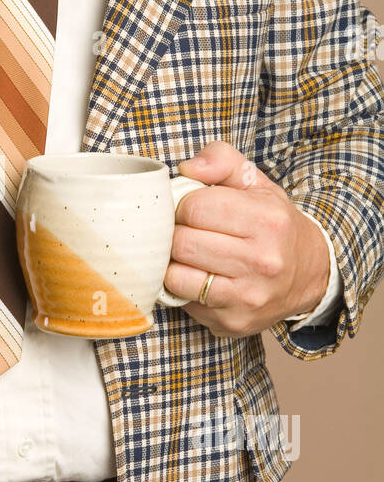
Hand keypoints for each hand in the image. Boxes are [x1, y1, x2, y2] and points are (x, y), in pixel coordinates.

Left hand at [163, 141, 330, 336]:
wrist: (309, 274)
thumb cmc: (272, 224)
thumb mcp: (256, 182)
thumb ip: (221, 160)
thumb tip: (186, 168)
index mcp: (267, 221)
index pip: (194, 207)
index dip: (182, 205)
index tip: (190, 209)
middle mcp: (262, 261)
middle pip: (182, 242)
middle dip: (175, 233)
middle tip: (184, 231)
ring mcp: (247, 297)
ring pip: (176, 276)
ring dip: (172, 262)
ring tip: (187, 253)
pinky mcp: (232, 321)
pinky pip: (183, 301)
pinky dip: (181, 286)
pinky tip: (196, 275)